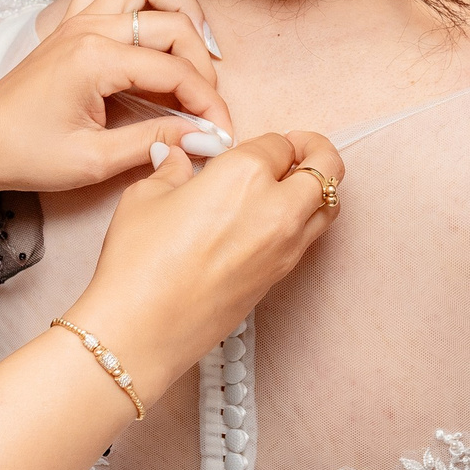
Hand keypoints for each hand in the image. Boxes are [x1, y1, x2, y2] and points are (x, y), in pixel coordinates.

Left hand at [0, 0, 235, 194]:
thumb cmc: (26, 154)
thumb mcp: (94, 161)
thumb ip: (154, 141)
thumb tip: (203, 135)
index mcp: (95, 59)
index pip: (175, 71)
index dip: (208, 101)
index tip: (222, 130)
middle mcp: (89, 28)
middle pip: (171, 24)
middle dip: (203, 64)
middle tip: (211, 103)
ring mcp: (77, 19)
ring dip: (178, 8)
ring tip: (199, 46)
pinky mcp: (69, 23)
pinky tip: (154, 16)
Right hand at [63, 133, 343, 393]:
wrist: (143, 329)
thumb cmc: (139, 261)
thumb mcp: (145, 198)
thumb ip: (173, 172)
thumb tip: (177, 160)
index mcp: (245, 174)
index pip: (279, 143)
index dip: (267, 141)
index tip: (253, 146)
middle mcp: (277, 207)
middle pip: (327, 167)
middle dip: (316, 152)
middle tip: (295, 151)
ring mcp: (285, 246)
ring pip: (329, 205)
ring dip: (318, 189)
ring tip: (289, 187)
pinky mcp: (281, 277)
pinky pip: (310, 237)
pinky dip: (304, 220)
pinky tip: (269, 222)